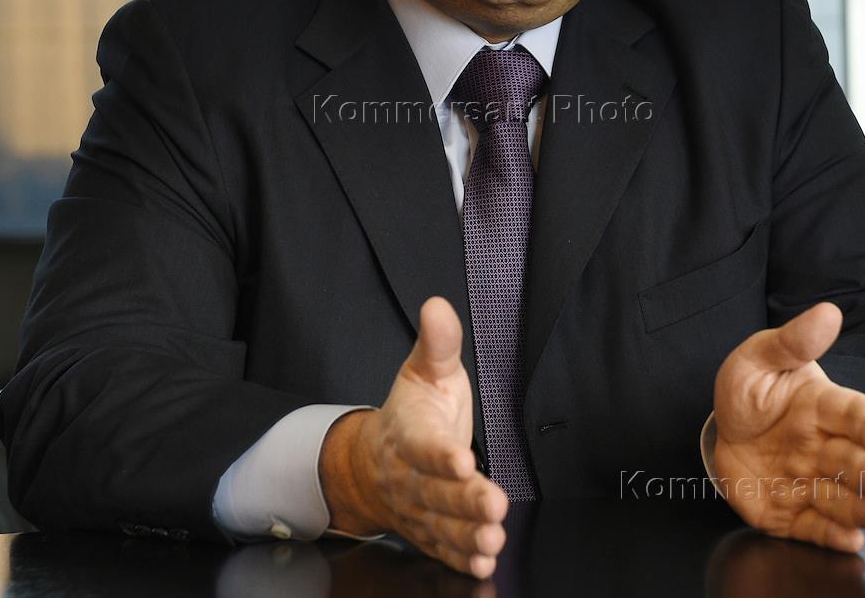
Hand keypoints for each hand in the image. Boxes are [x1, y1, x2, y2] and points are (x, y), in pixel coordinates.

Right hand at [318, 296, 508, 578]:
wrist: (371, 462)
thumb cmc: (410, 412)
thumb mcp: (423, 370)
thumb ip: (438, 343)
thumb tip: (438, 304)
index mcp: (409, 433)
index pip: (424, 445)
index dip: (441, 454)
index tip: (462, 460)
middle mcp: (409, 475)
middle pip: (437, 491)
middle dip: (465, 501)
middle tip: (493, 506)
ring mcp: (417, 508)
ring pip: (441, 524)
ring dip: (467, 533)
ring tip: (491, 538)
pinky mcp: (427, 531)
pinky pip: (441, 547)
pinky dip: (460, 556)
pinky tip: (481, 560)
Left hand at [711, 302, 864, 551]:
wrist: (723, 430)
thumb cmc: (748, 391)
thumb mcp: (758, 358)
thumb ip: (792, 341)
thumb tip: (827, 312)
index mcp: (822, 407)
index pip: (854, 413)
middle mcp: (825, 447)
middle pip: (856, 461)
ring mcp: (811, 481)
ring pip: (846, 498)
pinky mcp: (793, 512)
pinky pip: (815, 526)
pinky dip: (833, 535)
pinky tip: (849, 538)